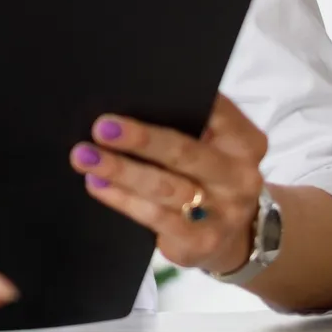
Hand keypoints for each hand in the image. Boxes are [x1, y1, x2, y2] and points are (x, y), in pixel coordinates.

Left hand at [69, 94, 267, 275]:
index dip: (181, 100)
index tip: (139, 89)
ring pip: (164, 187)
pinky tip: (97, 184)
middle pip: (185, 153)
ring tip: (85, 156)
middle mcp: (240, 177)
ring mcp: (223, 213)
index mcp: (246, 142)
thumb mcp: (214, 148)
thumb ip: (189, 127)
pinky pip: (154, 217)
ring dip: (120, 170)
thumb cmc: (209, 177)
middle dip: (141, 139)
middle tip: (101, 127)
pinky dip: (122, 199)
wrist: (236, 239)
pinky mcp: (201, 241)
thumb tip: (130, 102)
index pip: (217, 112)